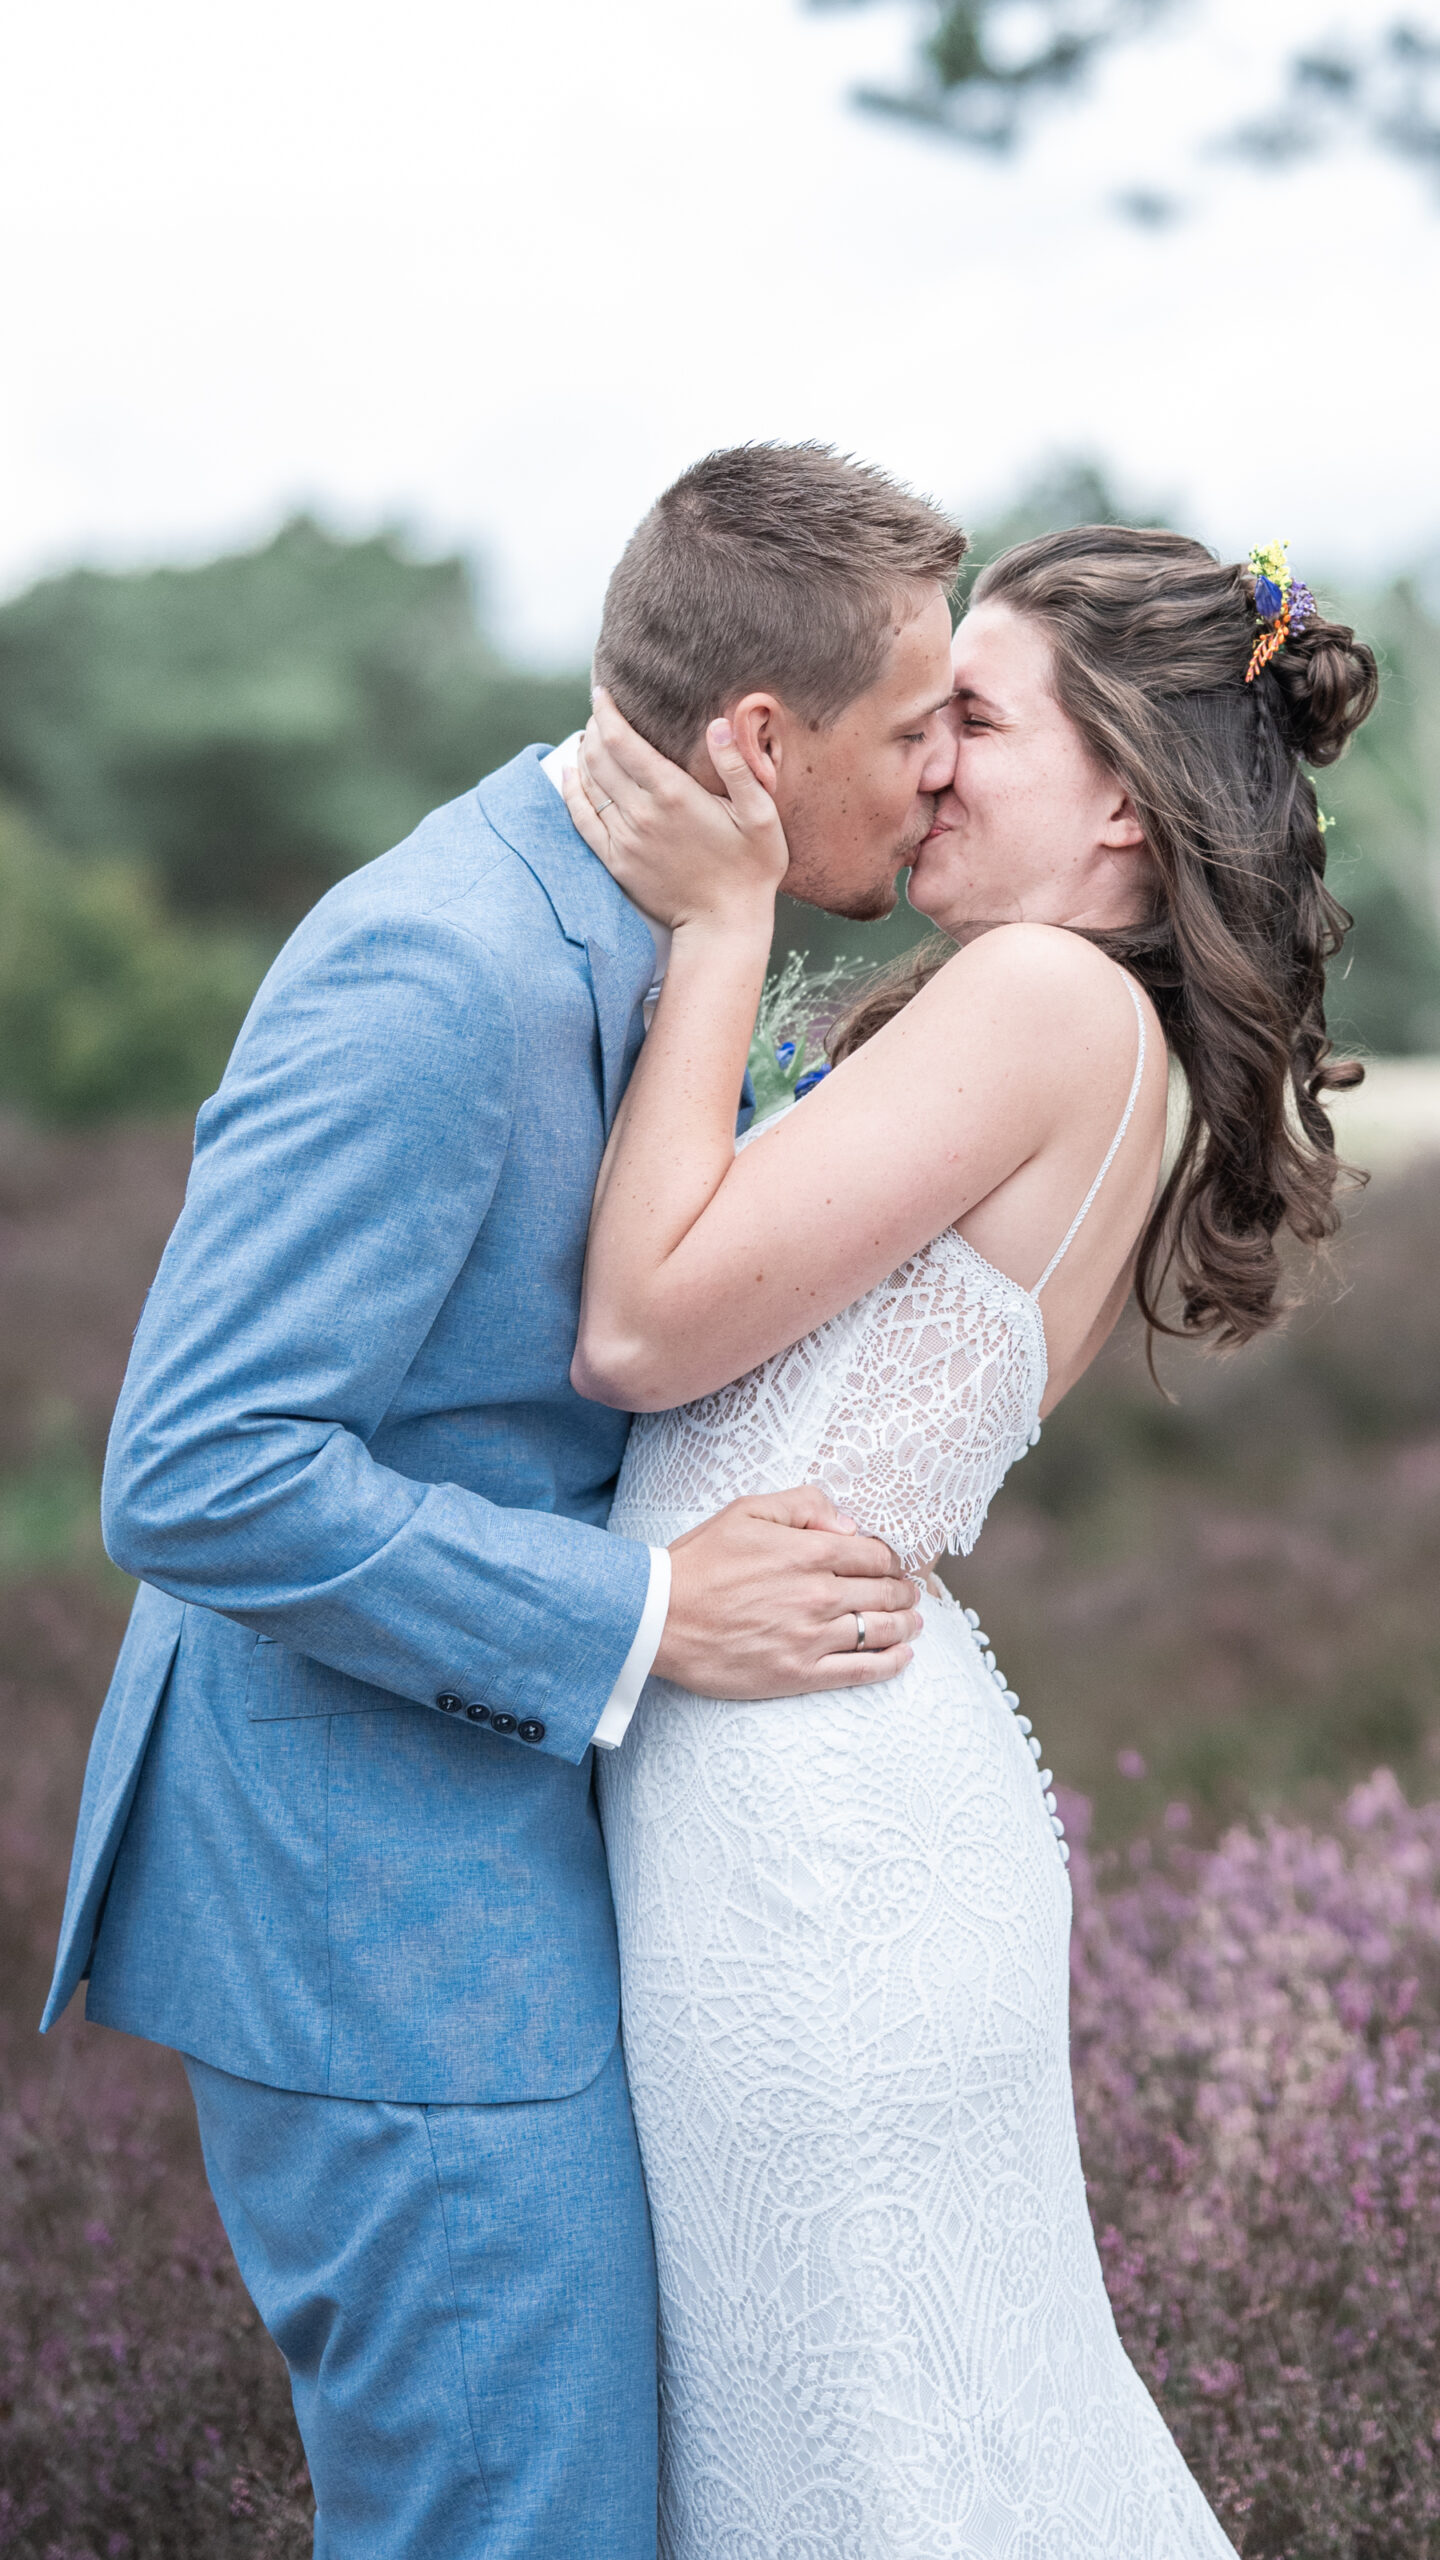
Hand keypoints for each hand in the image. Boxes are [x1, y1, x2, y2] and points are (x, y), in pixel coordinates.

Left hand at [561, 687, 789, 933]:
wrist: (724, 925)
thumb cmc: (751, 868)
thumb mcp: (761, 815)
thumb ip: (738, 768)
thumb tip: (717, 725)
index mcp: (673, 794)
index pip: (622, 740)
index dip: (606, 711)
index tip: (601, 692)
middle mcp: (641, 813)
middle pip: (598, 757)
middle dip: (594, 728)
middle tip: (600, 713)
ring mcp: (623, 839)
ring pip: (588, 784)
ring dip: (583, 755)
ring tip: (588, 738)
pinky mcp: (615, 861)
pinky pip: (581, 819)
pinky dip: (571, 792)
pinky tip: (570, 775)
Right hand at [653, 1487, 921, 1697]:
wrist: (659, 1617)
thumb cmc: (700, 1562)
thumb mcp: (747, 1511)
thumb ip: (802, 1505)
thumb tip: (847, 1523)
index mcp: (810, 1552)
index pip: (875, 1554)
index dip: (892, 1559)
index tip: (895, 1564)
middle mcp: (819, 1595)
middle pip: (885, 1592)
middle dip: (905, 1591)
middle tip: (912, 1592)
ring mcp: (812, 1637)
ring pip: (881, 1630)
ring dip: (906, 1625)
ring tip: (914, 1622)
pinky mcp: (800, 1673)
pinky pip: (862, 1670)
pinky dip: (891, 1664)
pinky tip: (904, 1657)